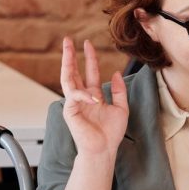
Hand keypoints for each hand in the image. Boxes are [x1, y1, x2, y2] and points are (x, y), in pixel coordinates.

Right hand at [59, 38, 128, 158]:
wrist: (104, 150)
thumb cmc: (111, 133)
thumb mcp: (121, 108)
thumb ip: (119, 91)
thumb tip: (116, 73)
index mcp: (93, 96)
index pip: (89, 73)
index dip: (89, 58)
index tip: (87, 44)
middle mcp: (82, 97)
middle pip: (73, 72)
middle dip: (70, 56)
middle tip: (68, 40)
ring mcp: (74, 104)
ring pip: (67, 79)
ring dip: (67, 63)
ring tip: (67, 48)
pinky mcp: (70, 111)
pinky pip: (74, 97)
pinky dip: (84, 95)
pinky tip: (94, 97)